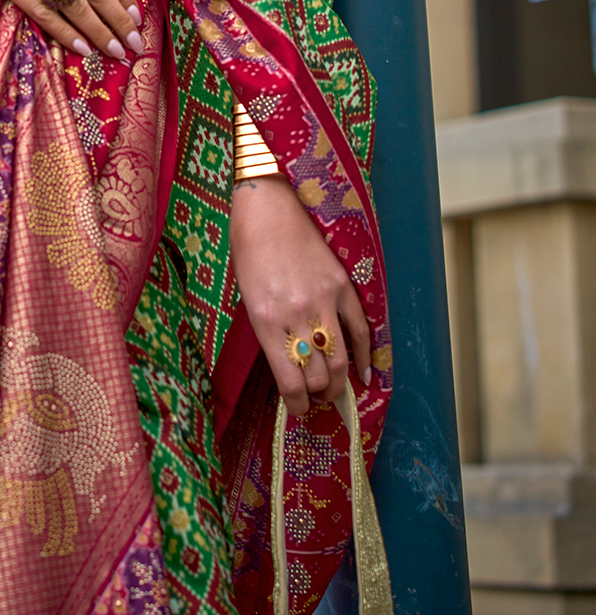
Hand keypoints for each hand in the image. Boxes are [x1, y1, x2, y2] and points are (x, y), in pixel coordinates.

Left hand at [229, 172, 370, 416]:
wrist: (268, 205)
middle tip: (316, 401)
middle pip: (319, 376)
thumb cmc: (248, 249)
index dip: (297, 405)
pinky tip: (364, 371)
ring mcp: (323, 300)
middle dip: (319, 397)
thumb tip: (289, 365)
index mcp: (265, 320)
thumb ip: (268, 332)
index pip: (290, 382)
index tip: (298, 409)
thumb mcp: (247, 296)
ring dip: (340, 383)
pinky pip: (360, 329)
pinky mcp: (342, 285)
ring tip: (335, 391)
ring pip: (341, 360)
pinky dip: (365, 355)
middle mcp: (297, 315)